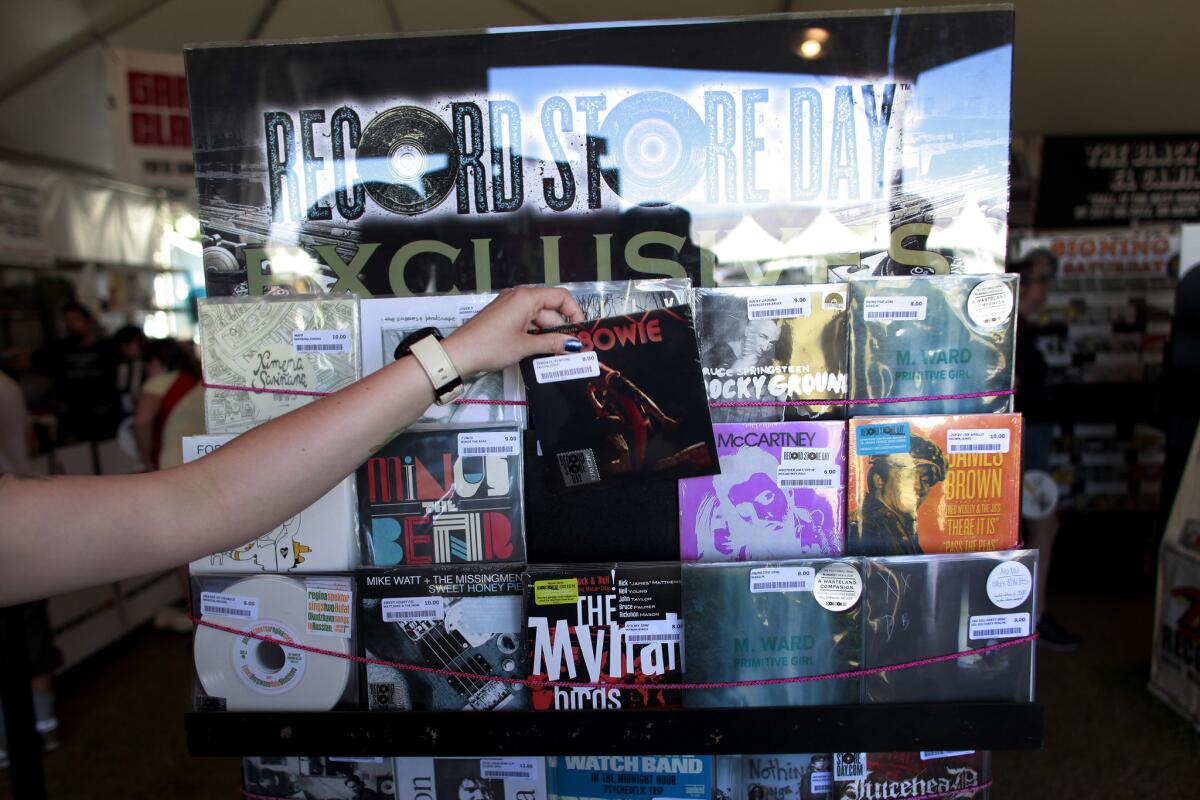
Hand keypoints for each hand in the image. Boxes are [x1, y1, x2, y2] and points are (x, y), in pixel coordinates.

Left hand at [443, 286, 584, 374]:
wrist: (458, 354)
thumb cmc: (490, 346)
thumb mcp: (525, 345)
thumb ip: (552, 343)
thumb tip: (574, 344)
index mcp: (526, 297)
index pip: (561, 297)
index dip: (575, 312)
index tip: (581, 331)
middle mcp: (518, 297)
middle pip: (550, 310)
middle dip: (561, 329)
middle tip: (571, 350)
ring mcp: (509, 307)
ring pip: (538, 318)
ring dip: (548, 335)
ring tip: (557, 354)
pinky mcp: (503, 318)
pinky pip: (526, 323)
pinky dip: (535, 335)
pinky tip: (540, 350)